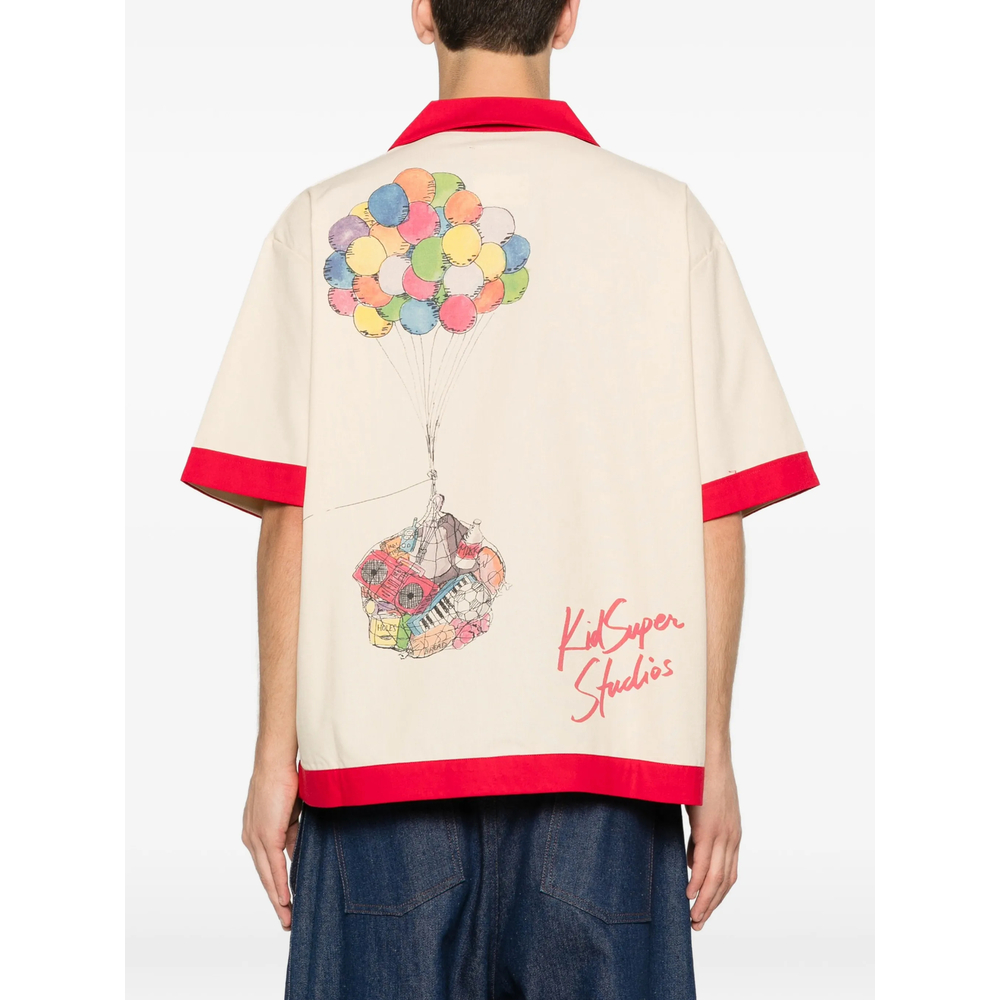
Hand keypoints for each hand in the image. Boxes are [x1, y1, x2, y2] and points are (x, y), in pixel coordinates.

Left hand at [242, 760, 300, 928]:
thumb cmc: (285, 780)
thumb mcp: (289, 814)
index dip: (275, 885)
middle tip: (286, 920)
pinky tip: (285, 900)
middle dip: (276, 900)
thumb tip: (296, 855)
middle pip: (264, 876)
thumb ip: (291, 835)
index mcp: (255, 832)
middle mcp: (252, 838)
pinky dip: (279, 884)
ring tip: (287, 917)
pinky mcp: (267, 835)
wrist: (276, 762)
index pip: (265, 865)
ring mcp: (257, 837)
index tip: (283, 903)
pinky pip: (274, 866)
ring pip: (267, 876)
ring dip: (278, 899)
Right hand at [684, 754, 740, 929]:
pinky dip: (698, 882)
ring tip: (694, 918)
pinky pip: (705, 863)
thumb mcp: (705, 810)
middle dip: (711, 906)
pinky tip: (689, 895)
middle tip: (697, 924)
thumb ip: (701, 836)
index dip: (717, 896)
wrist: (708, 748)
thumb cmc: (703, 774)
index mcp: (732, 833)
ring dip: (705, 901)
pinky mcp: (710, 826)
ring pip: (717, 878)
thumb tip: (693, 860)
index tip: (704, 910)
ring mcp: (722, 832)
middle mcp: (732, 837)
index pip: (728, 874)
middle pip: (725, 882)